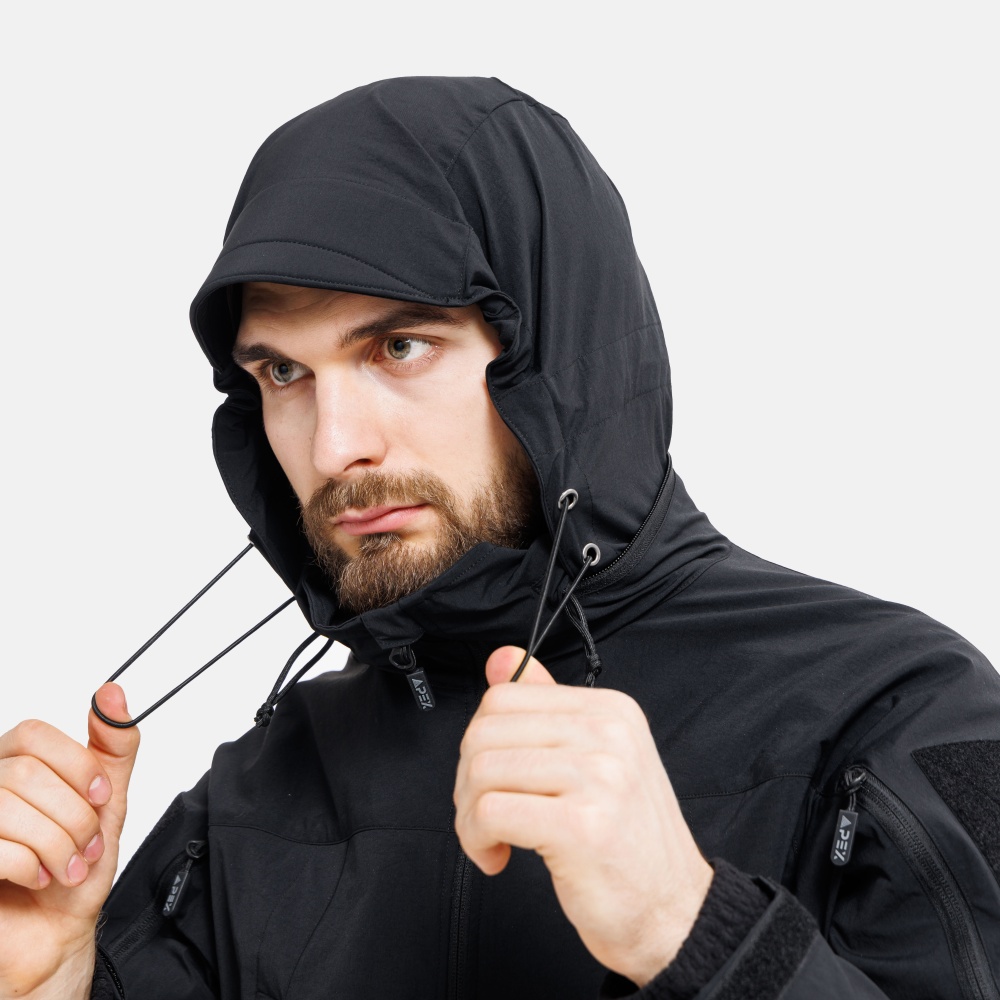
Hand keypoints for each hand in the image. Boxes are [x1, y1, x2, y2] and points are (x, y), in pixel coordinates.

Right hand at [0, 684, 139, 998]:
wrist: (57, 932)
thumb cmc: (78, 866)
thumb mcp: (108, 799)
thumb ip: (113, 745)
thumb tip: (112, 693)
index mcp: (16, 763)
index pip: (33, 734)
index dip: (76, 766)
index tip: (101, 796)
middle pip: (28, 774)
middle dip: (74, 816)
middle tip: (87, 845)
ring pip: (9, 807)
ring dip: (56, 844)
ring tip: (67, 866)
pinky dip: (30, 867)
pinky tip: (36, 879)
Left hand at [454, 648, 712, 986]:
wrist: (674, 911)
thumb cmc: (628, 843)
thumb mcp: (595, 761)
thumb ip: (547, 707)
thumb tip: (501, 658)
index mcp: (611, 710)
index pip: (506, 696)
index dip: (481, 742)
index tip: (494, 780)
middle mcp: (609, 733)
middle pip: (485, 732)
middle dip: (468, 781)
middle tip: (486, 817)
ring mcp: (599, 776)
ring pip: (482, 771)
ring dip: (469, 816)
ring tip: (493, 839)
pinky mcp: (581, 825)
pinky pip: (491, 813)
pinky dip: (477, 840)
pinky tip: (499, 856)